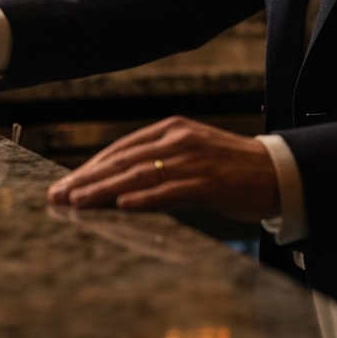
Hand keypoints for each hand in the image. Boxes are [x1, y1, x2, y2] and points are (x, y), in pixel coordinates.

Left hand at [47, 116, 280, 222]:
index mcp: (172, 130)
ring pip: (139, 175)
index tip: (65, 184)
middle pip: (123, 161)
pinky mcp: (210, 182)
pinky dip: (144, 199)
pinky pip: (170, 191)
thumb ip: (160, 161)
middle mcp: (179, 140)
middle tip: (57, 196)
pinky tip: (122, 207)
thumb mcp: (192, 154)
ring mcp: (194, 160)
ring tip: (77, 202)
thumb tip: (120, 182)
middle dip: (86, 179)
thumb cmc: (232, 168)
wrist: (279, 172)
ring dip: (104, 190)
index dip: (91, 166)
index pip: (121, 149)